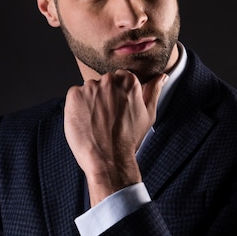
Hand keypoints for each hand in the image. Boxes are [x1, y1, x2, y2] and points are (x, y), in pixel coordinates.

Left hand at [63, 70, 167, 205]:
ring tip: (96, 122)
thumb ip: (154, 91)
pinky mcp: (74, 96)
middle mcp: (109, 80)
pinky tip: (85, 122)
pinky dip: (77, 107)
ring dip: (90, 102)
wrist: (109, 159)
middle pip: (103, 83)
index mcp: (129, 81)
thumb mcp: (148, 114)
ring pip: (88, 90)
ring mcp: (90, 87)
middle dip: (104, 97)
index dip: (117, 96)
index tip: (117, 109)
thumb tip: (162, 76)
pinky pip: (74, 96)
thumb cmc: (129, 139)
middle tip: (107, 119)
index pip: (119, 79)